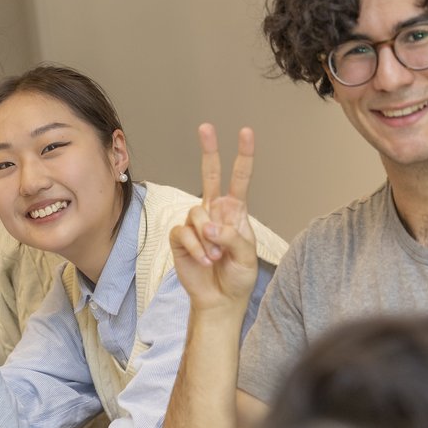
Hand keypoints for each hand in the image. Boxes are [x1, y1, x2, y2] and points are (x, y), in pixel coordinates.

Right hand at [169, 124, 258, 311]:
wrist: (219, 300)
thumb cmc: (237, 277)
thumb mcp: (247, 258)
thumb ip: (233, 237)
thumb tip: (210, 226)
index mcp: (235, 212)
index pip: (240, 179)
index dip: (244, 156)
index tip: (246, 133)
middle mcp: (214, 212)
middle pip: (210, 175)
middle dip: (209, 150)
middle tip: (206, 127)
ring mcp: (196, 223)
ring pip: (197, 213)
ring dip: (208, 239)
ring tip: (215, 257)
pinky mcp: (180, 237)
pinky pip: (184, 233)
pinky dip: (195, 248)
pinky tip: (204, 260)